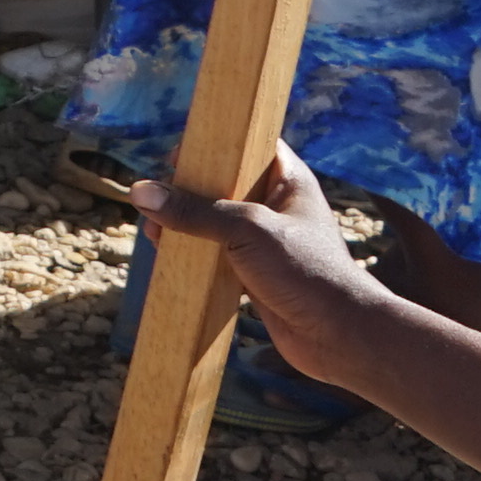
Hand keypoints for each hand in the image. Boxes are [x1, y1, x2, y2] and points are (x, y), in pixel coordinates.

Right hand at [132, 146, 389, 382]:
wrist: (339, 335)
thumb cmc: (306, 271)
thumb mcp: (247, 231)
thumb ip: (196, 212)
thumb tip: (140, 193)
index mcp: (287, 180)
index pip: (246, 145)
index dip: (212, 145)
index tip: (177, 157)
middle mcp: (275, 205)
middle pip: (221, 184)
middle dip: (186, 191)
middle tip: (158, 200)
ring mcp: (264, 241)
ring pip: (214, 223)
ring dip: (184, 227)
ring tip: (153, 232)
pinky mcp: (254, 273)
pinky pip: (214, 256)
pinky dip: (192, 256)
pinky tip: (168, 259)